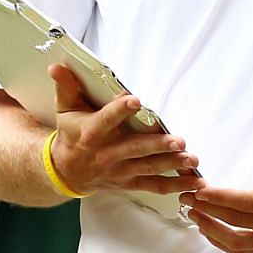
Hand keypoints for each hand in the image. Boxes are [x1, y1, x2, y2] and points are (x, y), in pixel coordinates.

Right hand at [46, 63, 200, 197]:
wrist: (67, 171)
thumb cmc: (71, 135)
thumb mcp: (64, 110)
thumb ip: (66, 87)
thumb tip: (57, 66)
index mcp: (91, 133)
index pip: (105, 120)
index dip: (119, 110)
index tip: (134, 100)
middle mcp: (107, 154)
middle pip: (134, 149)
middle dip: (157, 146)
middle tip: (177, 141)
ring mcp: (120, 171)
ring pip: (148, 168)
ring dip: (172, 164)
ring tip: (191, 159)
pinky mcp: (130, 182)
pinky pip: (155, 186)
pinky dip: (176, 185)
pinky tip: (195, 182)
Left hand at [180, 139, 252, 252]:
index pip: (246, 203)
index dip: (220, 198)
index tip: (198, 191)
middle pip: (236, 222)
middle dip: (207, 210)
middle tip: (185, 197)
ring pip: (237, 243)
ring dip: (210, 230)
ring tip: (190, 213)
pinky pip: (243, 250)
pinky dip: (221, 242)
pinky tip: (206, 228)